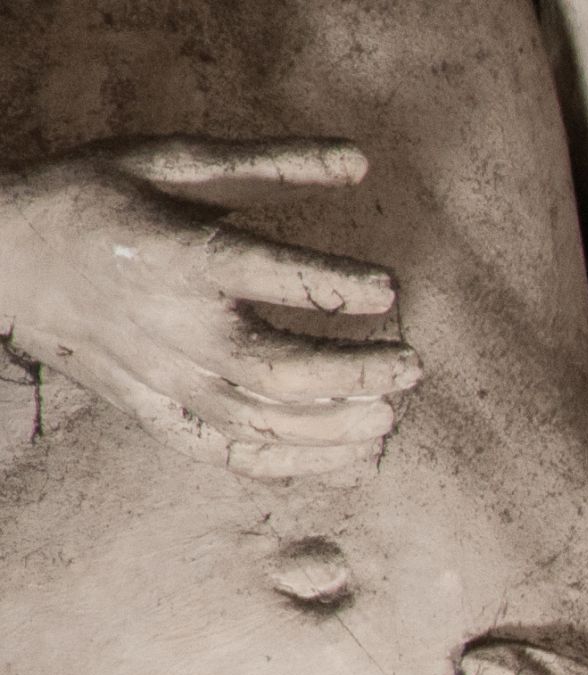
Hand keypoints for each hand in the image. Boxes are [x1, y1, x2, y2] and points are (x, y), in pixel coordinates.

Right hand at [0, 138, 420, 478]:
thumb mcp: (168, 162)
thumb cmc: (95, 198)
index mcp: (172, 255)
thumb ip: (266, 164)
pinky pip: (235, 457)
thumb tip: (361, 160)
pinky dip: (299, 467)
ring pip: (264, 426)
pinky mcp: (160, 415)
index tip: (390, 288)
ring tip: (390, 417)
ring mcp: (165, 381)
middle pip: (276, 370)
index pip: (264, 276)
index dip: (334, 286)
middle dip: (355, 375)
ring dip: (338, 430)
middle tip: (411, 364)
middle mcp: (171, 328)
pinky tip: (352, 458)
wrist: (6, 261)